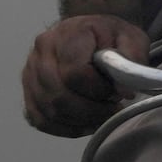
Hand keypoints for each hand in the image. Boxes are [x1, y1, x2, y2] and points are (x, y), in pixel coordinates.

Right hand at [22, 15, 148, 137]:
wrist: (90, 33)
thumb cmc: (111, 37)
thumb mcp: (131, 37)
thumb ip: (132, 59)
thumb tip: (124, 91)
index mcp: (66, 34)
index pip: (74, 74)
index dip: (99, 90)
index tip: (116, 91)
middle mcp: (41, 52)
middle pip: (59, 96)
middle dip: (91, 111)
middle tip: (112, 109)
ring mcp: (30, 73)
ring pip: (50, 111)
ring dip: (80, 121)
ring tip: (102, 115)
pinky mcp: (29, 92)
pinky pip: (41, 120)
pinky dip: (65, 128)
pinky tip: (86, 124)